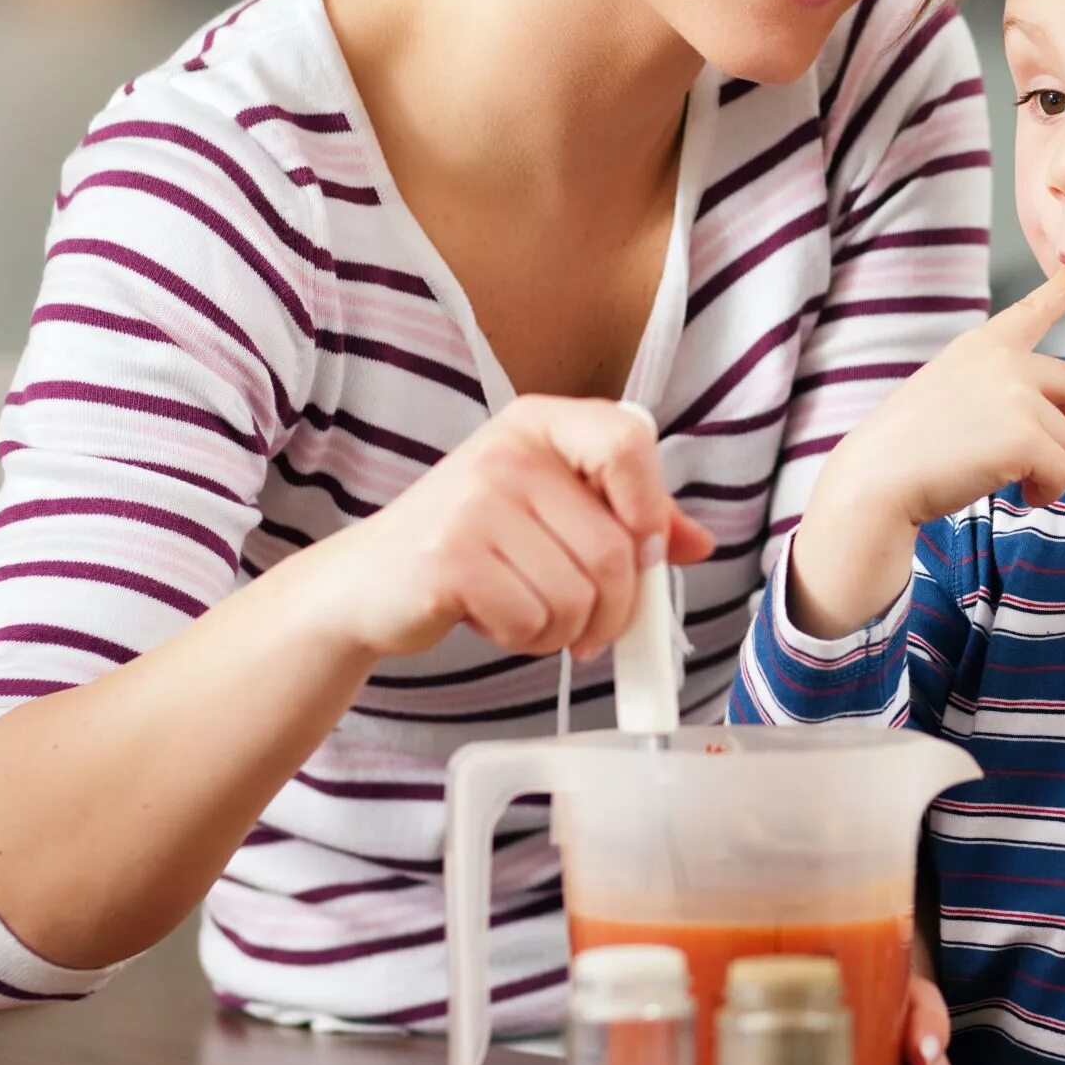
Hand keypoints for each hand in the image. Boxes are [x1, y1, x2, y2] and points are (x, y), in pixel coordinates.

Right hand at [307, 396, 715, 660]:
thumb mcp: (550, 510)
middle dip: (613, 610)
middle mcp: (508, 451)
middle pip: (615, 548)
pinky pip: (532, 621)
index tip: (641, 550)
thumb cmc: (471, 544)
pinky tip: (490, 618)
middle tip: (586, 625)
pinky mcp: (448, 560)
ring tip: (524, 611)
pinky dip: (524, 640)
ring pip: (579, 595)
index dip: (650, 506)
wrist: (366, 582)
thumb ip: (627, 518)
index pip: (629, 442)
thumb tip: (697, 544)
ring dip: (564, 630)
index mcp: (541, 424)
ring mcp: (474, 502)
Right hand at [788, 266, 1064, 636]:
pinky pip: (1063, 470)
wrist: (877, 480)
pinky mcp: (1025, 436)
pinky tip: (1023, 495)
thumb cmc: (907, 447)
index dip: (1063, 289)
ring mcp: (1016, 395)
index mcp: (981, 345)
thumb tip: (1043, 411)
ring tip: (1019, 483)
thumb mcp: (947, 390)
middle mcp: (1004, 360)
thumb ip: (995, 384)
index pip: (1032, 310)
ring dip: (1052, 469)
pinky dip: (1049, 490)